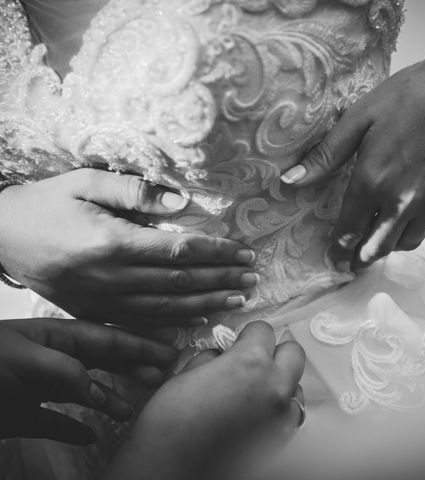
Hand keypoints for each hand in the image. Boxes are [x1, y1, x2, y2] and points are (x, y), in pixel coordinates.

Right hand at [0, 169, 258, 324]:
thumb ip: (134, 191)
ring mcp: (103, 301)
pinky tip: (199, 320)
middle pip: (182, 281)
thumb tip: (181, 201)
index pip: (182, 250)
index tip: (245, 253)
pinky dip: (175, 323)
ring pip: (168, 308)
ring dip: (207, 304)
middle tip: (252, 278)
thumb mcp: (85, 183)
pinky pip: (142, 323)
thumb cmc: (46, 204)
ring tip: (238, 300)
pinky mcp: (94, 313)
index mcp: (115, 243)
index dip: (218, 252)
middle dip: (222, 280)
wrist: (0, 237)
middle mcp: (113, 278)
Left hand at [0, 317, 176, 444]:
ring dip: (109, 398)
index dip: (139, 345)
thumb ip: (69, 373)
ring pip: (82, 391)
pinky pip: (53, 422)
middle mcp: (48, 360)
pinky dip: (73, 429)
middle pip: (100, 361)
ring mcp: (34, 388)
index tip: (168, 352)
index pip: (106, 338)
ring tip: (130, 408)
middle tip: (162, 375)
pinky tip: (89, 435)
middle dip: (131, 366)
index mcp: (52, 337)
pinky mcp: (19, 417)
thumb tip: (105, 394)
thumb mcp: (26, 361)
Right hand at [104, 321, 304, 479]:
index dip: (248, 334)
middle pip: (293, 352)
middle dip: (274, 352)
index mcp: (251, 362)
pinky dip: (279, 409)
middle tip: (253, 360)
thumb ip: (214, 359)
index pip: (264, 330)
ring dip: (279, 382)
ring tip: (252, 392)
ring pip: (295, 384)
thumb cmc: (172, 425)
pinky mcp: (282, 439)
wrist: (171, 470)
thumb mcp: (187, 375)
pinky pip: (290, 414)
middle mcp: (274, 385)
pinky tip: (256, 414)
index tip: (240, 341)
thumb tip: (222, 355)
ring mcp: (282, 414)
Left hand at [280, 57, 424, 270]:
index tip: (335, 261)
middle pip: (377, 248)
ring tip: (378, 243)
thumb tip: (290, 181)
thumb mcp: (359, 118)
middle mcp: (401, 202)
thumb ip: (326, 155)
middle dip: (361, 258)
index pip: (349, 232)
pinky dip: (413, 231)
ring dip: (388, 247)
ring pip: (406, 244)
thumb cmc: (409, 97)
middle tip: (353, 263)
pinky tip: (407, 222)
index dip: (339, 251)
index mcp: (372, 183)